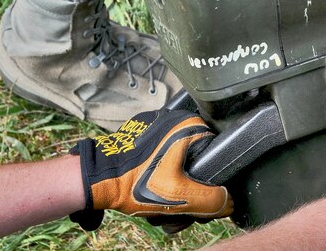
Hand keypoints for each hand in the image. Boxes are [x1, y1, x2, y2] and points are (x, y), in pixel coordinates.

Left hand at [69, 108, 232, 230]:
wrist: (97, 179)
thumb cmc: (135, 182)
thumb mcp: (178, 197)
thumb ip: (210, 200)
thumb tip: (228, 201)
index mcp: (188, 125)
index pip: (214, 154)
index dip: (209, 181)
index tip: (196, 199)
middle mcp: (175, 118)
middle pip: (196, 159)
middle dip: (188, 187)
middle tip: (175, 207)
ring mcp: (158, 124)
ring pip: (179, 160)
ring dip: (174, 184)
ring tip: (159, 201)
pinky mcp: (143, 133)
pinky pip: (163, 155)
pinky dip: (160, 172)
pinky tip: (149, 188)